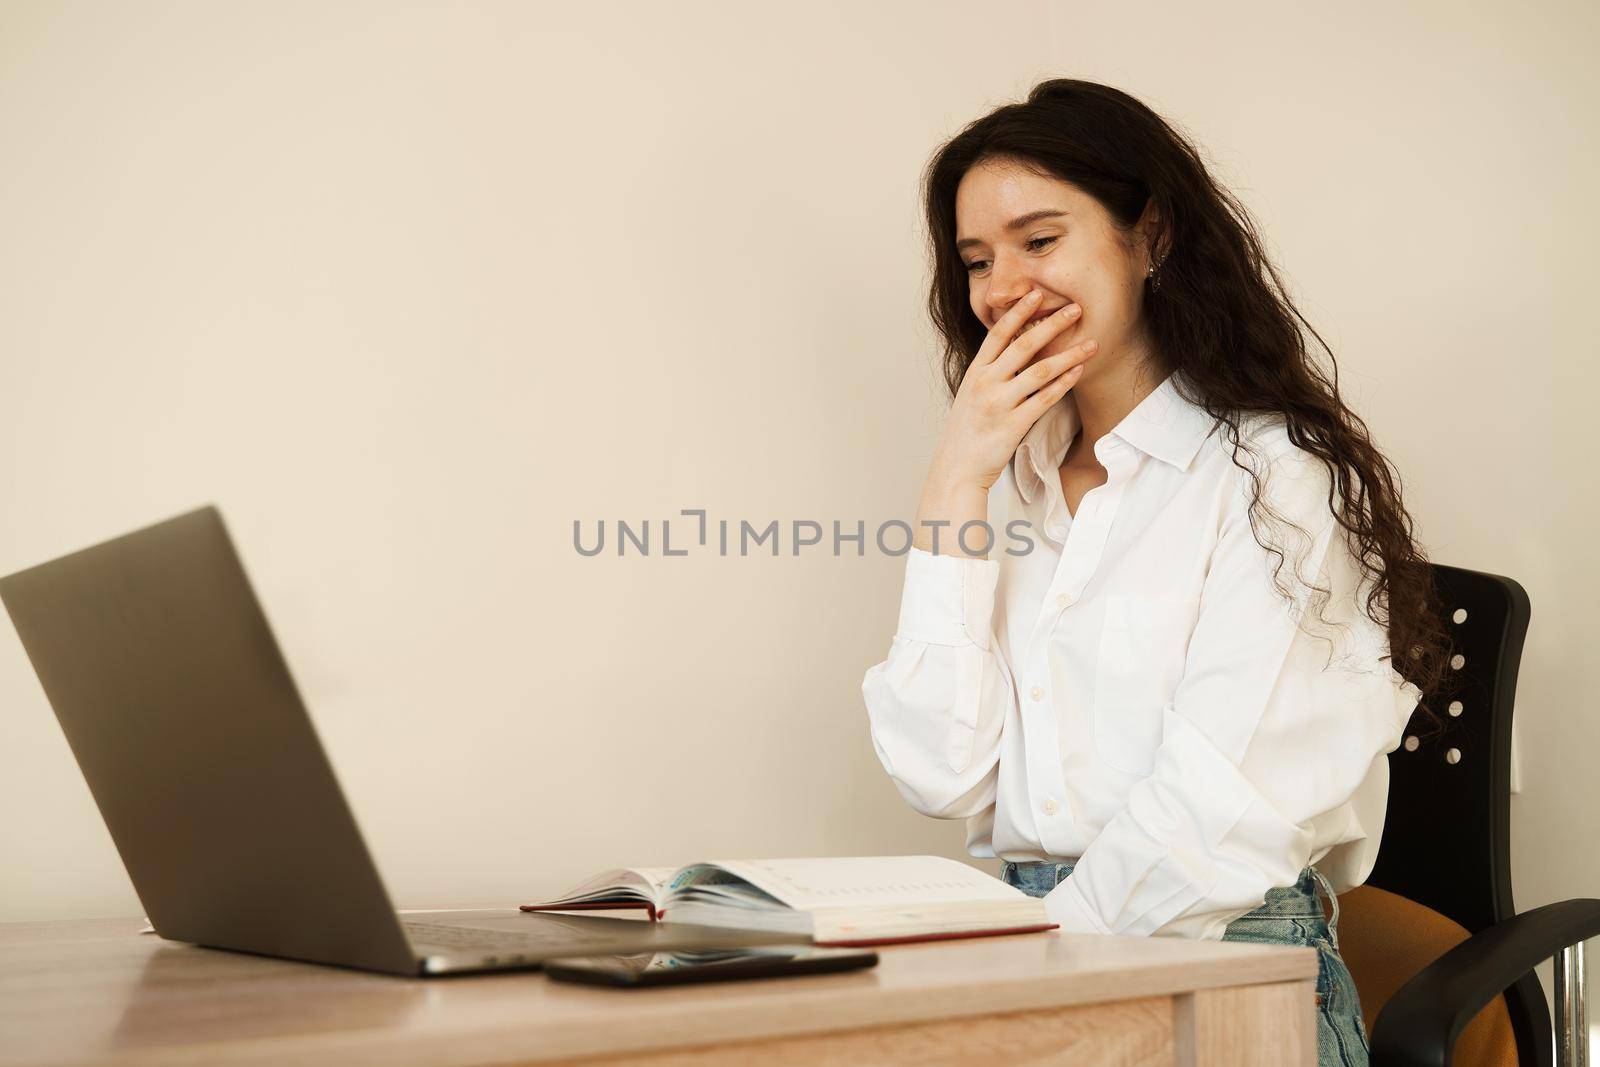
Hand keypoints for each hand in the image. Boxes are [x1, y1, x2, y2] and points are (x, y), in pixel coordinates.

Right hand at [926, 288, 1096, 493]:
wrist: (957, 469)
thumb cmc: (966, 433)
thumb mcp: (970, 396)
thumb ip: (990, 374)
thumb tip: (1014, 353)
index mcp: (975, 372)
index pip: (998, 333)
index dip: (1018, 312)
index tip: (1036, 293)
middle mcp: (986, 383)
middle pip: (1024, 345)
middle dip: (1052, 324)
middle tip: (1075, 308)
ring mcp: (999, 404)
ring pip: (1041, 371)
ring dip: (1069, 354)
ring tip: (1091, 343)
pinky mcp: (1014, 425)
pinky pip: (1045, 399)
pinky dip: (1064, 383)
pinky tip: (1079, 371)